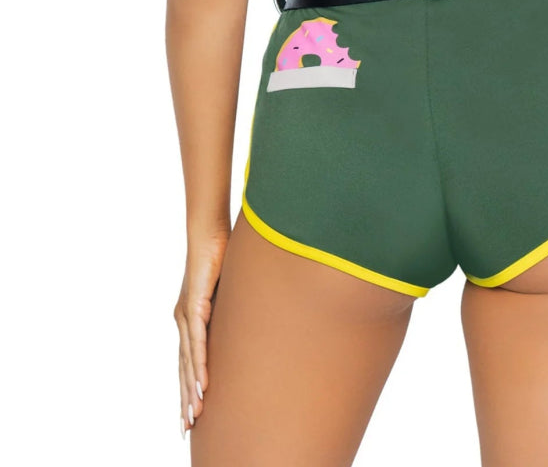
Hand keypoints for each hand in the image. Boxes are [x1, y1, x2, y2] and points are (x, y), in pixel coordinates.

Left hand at [173, 227, 229, 437]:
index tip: (189, 415)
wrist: (208, 231)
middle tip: (186, 428)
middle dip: (185, 400)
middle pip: (183, 369)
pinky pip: (197, 342)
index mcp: (189, 319)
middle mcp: (183, 321)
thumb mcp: (228, 291)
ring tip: (195, 415)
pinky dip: (199, 365)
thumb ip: (233, 308)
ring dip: (192, 390)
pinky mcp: (194, 305)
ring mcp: (187, 314)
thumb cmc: (219, 255)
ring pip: (189, 361)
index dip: (187, 389)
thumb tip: (251, 317)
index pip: (186, 362)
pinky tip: (203, 384)